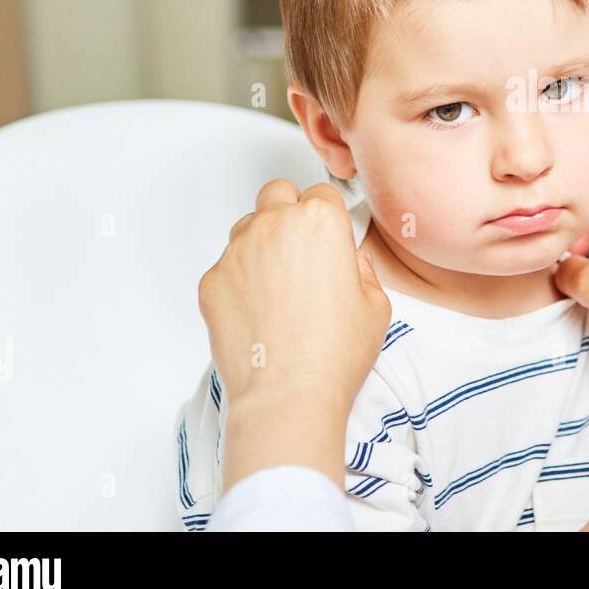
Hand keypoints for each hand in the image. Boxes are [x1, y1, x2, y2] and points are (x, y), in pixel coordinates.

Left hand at [198, 178, 389, 411]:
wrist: (287, 395)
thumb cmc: (333, 353)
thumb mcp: (377, 305)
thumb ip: (362, 270)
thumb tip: (349, 263)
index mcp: (319, 221)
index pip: (321, 194)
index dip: (329, 217)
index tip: (330, 239)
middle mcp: (273, 226)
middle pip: (277, 195)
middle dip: (289, 214)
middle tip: (302, 251)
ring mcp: (236, 252)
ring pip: (247, 228)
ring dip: (262, 245)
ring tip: (279, 288)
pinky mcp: (211, 281)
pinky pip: (226, 267)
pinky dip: (240, 282)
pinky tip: (259, 313)